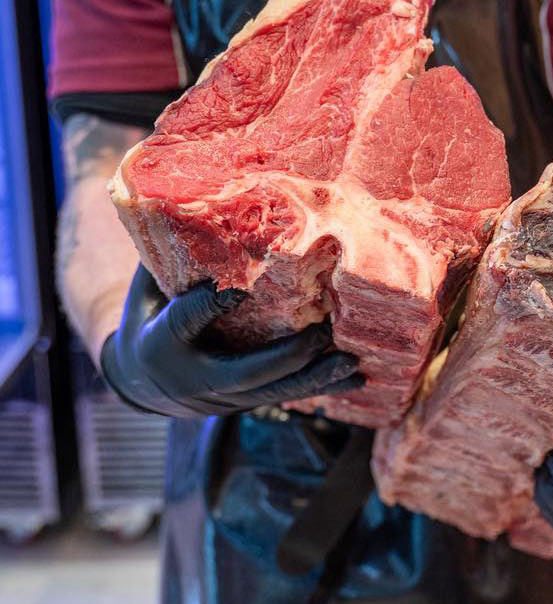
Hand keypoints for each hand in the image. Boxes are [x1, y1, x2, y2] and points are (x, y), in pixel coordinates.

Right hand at [100, 264, 361, 418]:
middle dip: (287, 355)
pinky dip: (324, 388)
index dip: (208, 306)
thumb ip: (168, 258)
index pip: (184, 323)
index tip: (235, 290)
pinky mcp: (249, 400)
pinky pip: (289, 395)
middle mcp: (197, 377)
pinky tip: (359, 378)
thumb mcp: (146, 290)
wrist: (143, 382)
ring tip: (353, 364)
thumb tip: (187, 203)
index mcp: (162, 343)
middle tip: (322, 332)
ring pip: (276, 390)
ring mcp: (226, 395)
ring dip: (317, 378)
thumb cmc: (150, 318)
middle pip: (246, 372)